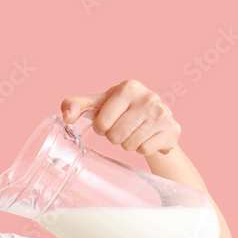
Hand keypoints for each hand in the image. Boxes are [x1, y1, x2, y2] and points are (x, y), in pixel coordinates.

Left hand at [60, 79, 180, 156]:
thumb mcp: (99, 104)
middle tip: (123, 129)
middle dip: (115, 137)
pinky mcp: (172, 130)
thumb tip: (66, 117)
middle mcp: (148, 97)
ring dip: (128, 144)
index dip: (101, 128)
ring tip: (134, 132)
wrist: (156, 119)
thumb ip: (76, 105)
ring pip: (130, 145)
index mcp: (128, 87)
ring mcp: (162, 113)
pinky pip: (144, 150)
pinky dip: (142, 148)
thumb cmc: (121, 110)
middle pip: (115, 137)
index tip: (109, 121)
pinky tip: (147, 137)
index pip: (101, 124)